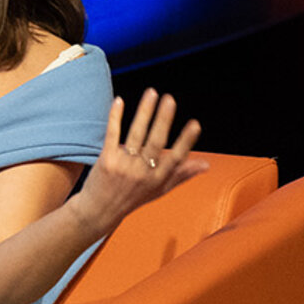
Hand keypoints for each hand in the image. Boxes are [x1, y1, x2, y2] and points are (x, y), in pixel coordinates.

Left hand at [76, 88, 204, 235]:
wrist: (98, 211)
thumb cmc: (131, 199)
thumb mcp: (159, 190)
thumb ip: (181, 175)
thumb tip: (205, 164)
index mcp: (157, 178)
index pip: (176, 158)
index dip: (186, 141)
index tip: (195, 124)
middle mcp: (141, 172)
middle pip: (155, 142)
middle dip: (163, 119)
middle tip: (170, 99)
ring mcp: (122, 165)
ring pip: (136, 134)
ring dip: (145, 112)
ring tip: (152, 93)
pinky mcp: (105, 159)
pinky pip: (112, 134)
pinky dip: (116, 117)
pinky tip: (120, 101)